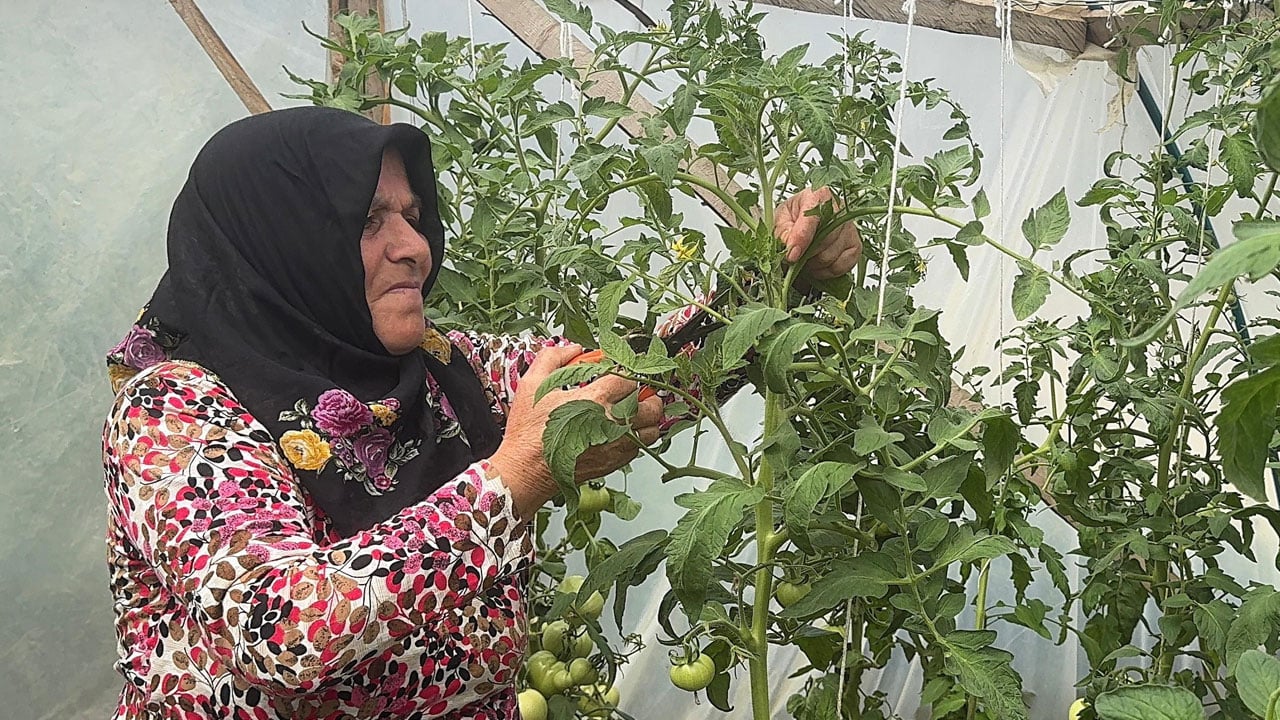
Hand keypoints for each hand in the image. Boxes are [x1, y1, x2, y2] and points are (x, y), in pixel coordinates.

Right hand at [489, 345, 662, 520]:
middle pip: (651, 404)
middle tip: (633, 391)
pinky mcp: (614, 462)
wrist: (525, 470)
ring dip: (646, 417)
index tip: (618, 372)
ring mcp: (615, 445)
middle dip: (644, 394)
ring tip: (633, 411)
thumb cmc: (528, 432)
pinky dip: (636, 437)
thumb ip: (554, 358)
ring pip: (651, 429)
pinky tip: (620, 430)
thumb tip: (573, 348)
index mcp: (595, 399)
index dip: (625, 371)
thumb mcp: (533, 383)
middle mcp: (611, 422)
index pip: (629, 378)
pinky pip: (640, 447)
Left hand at [774, 186, 862, 280]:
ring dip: (813, 265)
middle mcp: (839, 209)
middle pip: (823, 242)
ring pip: (830, 257)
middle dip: (805, 255)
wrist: (802, 220)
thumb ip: (783, 232)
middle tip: (794, 257)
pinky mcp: (856, 246)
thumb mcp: (780, 219)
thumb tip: (792, 249)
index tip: (791, 256)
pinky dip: (827, 271)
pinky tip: (818, 264)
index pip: (812, 220)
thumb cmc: (792, 217)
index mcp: (818, 196)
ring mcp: (850, 228)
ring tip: (805, 258)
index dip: (801, 240)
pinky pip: (841, 267)